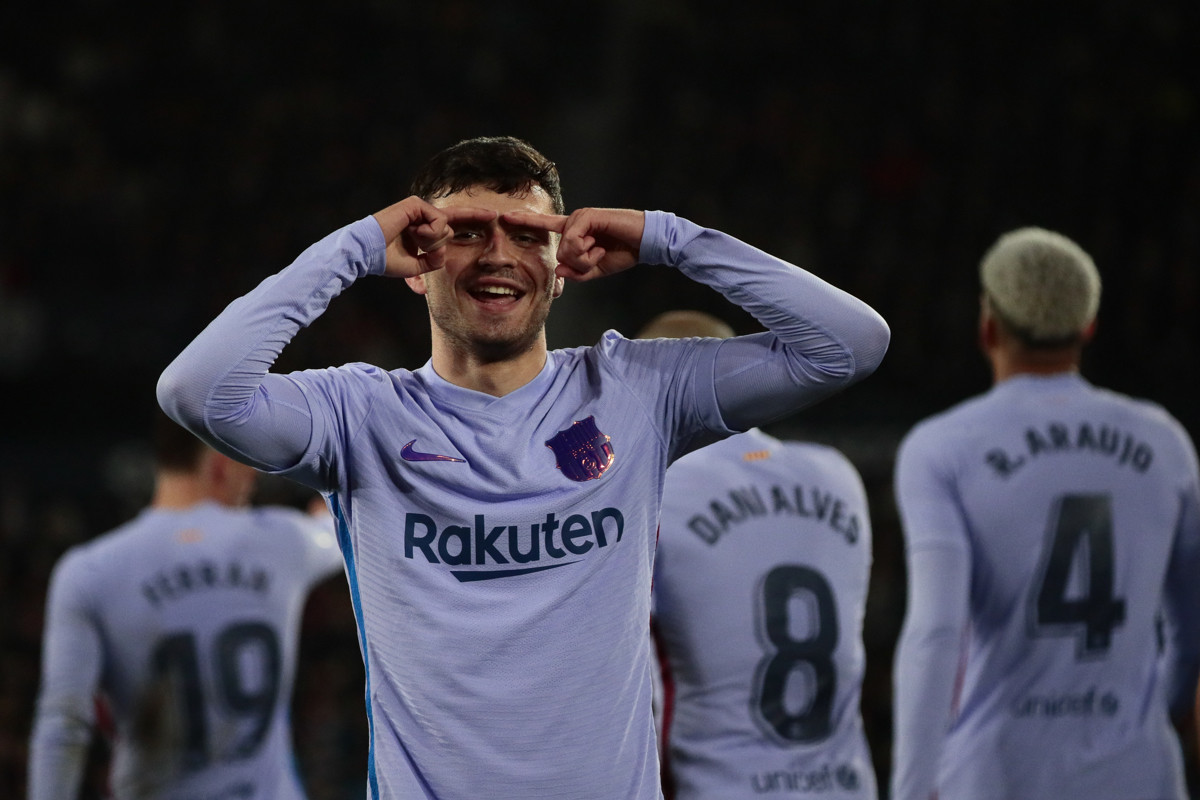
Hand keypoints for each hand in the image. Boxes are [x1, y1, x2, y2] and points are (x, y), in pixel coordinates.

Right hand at [372, 197, 497, 277]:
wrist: (367, 253)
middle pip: (451, 229)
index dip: (473, 218)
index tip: (494, 216)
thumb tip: (444, 255)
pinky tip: (413, 234)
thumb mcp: (416, 266)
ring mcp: (419, 208)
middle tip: (421, 244)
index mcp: (423, 228)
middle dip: (440, 244)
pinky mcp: (415, 204)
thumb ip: (434, 260)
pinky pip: (438, 221)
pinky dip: (429, 234)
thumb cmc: (386, 260)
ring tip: (413, 242)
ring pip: (445, 228)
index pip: (453, 222)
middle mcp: (423, 215)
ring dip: (431, 243)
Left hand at [502, 208, 645, 281]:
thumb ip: (576, 272)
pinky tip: (600, 246)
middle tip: (597, 256)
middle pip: (559, 253)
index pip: (545, 226)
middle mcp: (574, 222)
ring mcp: (580, 217)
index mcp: (574, 232)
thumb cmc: (623, 253)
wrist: (645, 243)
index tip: (505, 216)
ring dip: (584, 258)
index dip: (525, 221)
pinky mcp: (587, 216)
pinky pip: (572, 241)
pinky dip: (586, 251)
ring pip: (565, 249)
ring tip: (601, 249)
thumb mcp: (596, 269)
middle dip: (578, 264)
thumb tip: (558, 270)